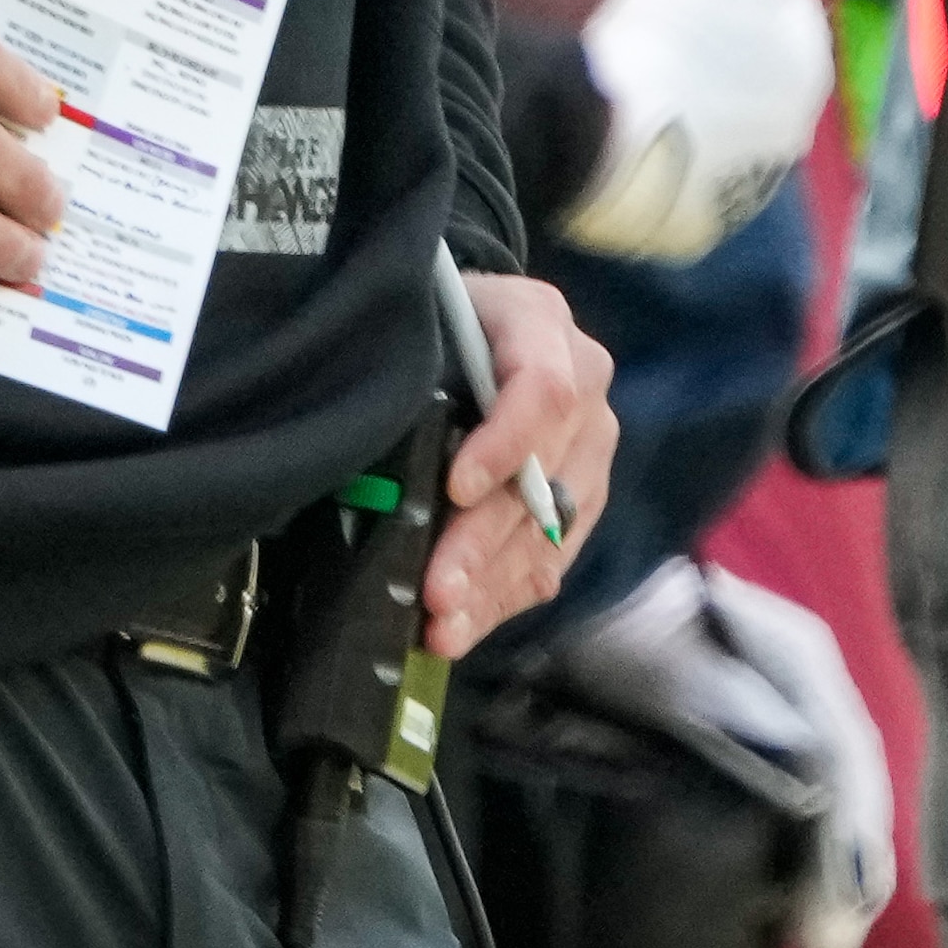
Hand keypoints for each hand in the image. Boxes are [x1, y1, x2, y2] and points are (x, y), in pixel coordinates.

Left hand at [427, 270, 614, 658]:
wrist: (473, 322)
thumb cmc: (432, 319)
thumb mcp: (419, 319)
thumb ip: (404, 364)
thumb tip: (357, 436)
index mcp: (541, 324)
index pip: (543, 388)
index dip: (506, 444)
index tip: (456, 488)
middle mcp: (585, 386)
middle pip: (547, 474)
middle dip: (485, 540)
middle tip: (437, 591)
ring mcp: (590, 446)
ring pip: (553, 528)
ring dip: (494, 584)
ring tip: (443, 627)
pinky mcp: (582, 497)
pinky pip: (552, 557)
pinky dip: (503, 597)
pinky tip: (460, 629)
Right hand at [562, 0, 838, 261]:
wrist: (605, 139)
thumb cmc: (664, 37)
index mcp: (806, 67)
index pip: (785, 9)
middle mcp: (790, 134)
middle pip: (757, 72)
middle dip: (722, 49)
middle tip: (661, 30)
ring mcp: (745, 186)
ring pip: (724, 127)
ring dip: (695, 103)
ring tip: (640, 81)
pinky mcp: (698, 225)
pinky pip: (685, 175)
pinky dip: (667, 152)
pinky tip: (629, 129)